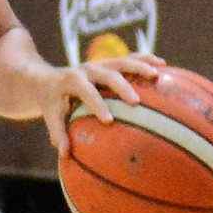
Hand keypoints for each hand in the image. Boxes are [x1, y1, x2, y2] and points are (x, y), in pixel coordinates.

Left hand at [39, 53, 163, 156]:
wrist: (47, 79)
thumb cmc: (52, 102)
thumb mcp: (51, 115)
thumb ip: (57, 132)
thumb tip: (65, 154)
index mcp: (72, 81)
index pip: (86, 92)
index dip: (97, 105)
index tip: (109, 120)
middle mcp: (87, 69)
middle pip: (106, 74)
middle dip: (121, 87)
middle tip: (135, 102)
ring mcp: (100, 63)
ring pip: (122, 61)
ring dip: (139, 67)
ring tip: (157, 76)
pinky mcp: (110, 62)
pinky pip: (130, 58)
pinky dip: (146, 60)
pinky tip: (165, 66)